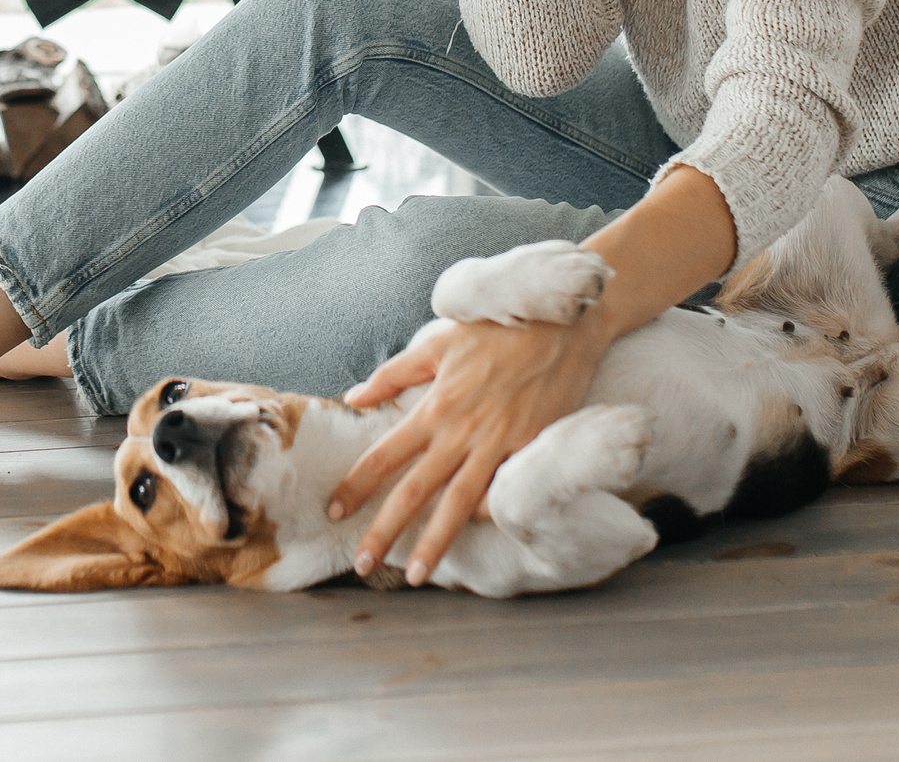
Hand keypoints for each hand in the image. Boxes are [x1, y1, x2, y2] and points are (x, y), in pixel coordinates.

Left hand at [327, 315, 606, 584]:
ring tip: (417, 575)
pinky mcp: (532, 452)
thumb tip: (353, 397)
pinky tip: (474, 536)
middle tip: (363, 564)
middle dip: (385, 530)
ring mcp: (500, 446)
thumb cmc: (498, 329)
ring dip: (436, 542)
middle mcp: (462, 433)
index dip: (357, 485)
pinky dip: (489, 515)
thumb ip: (394, 374)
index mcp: (435, 406)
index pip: (385, 455)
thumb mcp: (439, 343)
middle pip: (415, 491)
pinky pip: (506, 492)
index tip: (335, 510)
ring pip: (460, 504)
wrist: (564, 323)